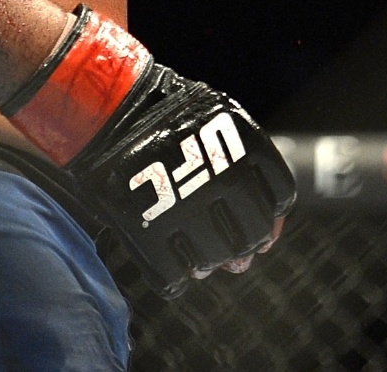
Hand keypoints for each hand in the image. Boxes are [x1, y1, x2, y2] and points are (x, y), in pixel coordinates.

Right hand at [3, 6, 296, 297]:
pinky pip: (172, 275)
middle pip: (253, 234)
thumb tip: (276, 220)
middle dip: (246, 249)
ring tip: (203, 263)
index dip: (271, 218)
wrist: (107, 107)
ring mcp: (187, 205)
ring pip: (218, 258)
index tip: (260, 225)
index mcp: (246, 146)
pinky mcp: (149, 229)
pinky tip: (174, 271)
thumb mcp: (220, 121)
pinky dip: (176, 280)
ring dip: (214, 264)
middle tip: (235, 257)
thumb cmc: (166, 113)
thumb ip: (249, 163)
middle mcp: (225, 177)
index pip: (280, 197)